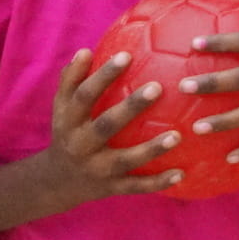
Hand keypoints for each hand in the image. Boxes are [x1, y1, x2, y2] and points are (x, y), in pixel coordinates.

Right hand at [40, 47, 185, 203]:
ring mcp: (96, 169)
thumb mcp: (62, 107)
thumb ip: (72, 79)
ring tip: (177, 136)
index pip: (84, 95)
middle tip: (157, 87)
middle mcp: (81, 145)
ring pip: (125, 159)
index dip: (103, 76)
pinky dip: (158, 182)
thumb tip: (86, 51)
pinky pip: (136, 186)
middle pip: (106, 125)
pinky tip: (181, 173)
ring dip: (151, 149)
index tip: (126, 55)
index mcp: (69, 121)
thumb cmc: (69, 130)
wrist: (57, 181)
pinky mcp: (110, 188)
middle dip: (130, 107)